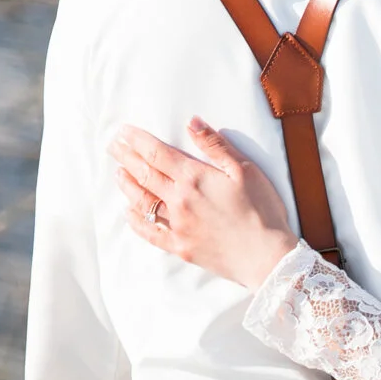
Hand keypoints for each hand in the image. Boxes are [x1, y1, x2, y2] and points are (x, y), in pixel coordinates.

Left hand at [111, 116, 298, 290]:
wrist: (267, 256)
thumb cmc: (262, 211)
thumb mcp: (244, 170)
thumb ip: (215, 146)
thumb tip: (192, 123)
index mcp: (193, 178)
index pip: (156, 153)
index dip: (137, 140)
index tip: (123, 132)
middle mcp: (179, 200)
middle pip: (144, 174)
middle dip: (126, 157)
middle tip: (113, 146)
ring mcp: (177, 225)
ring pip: (142, 201)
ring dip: (127, 185)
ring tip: (118, 173)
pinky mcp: (180, 247)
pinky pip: (150, 233)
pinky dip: (136, 221)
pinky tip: (129, 213)